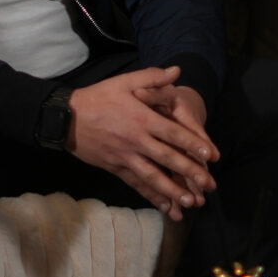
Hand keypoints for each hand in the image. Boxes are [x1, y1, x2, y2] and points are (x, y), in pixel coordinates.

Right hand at [67, 67, 218, 217]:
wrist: (66, 118)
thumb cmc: (98, 97)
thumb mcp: (124, 81)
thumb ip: (152, 77)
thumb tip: (177, 70)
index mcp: (142, 119)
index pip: (173, 133)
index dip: (193, 144)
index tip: (211, 155)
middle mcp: (136, 141)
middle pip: (168, 159)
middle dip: (190, 172)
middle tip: (209, 184)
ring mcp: (125, 157)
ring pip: (153, 177)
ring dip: (173, 191)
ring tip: (191, 202)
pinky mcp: (116, 168)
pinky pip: (136, 184)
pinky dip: (151, 196)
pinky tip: (165, 206)